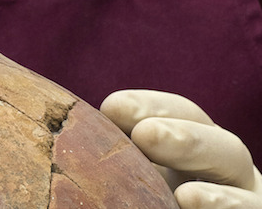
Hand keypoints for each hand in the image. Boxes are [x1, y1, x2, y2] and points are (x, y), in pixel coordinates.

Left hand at [101, 90, 261, 207]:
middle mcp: (230, 177)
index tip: (111, 107)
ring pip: (247, 200)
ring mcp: (245, 206)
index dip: (152, 106)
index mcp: (198, 149)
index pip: (184, 114)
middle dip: (187, 140)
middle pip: (225, 149)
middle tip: (146, 137)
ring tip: (187, 199)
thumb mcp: (126, 177)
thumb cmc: (130, 195)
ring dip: (220, 198)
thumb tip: (61, 139)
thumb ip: (110, 159)